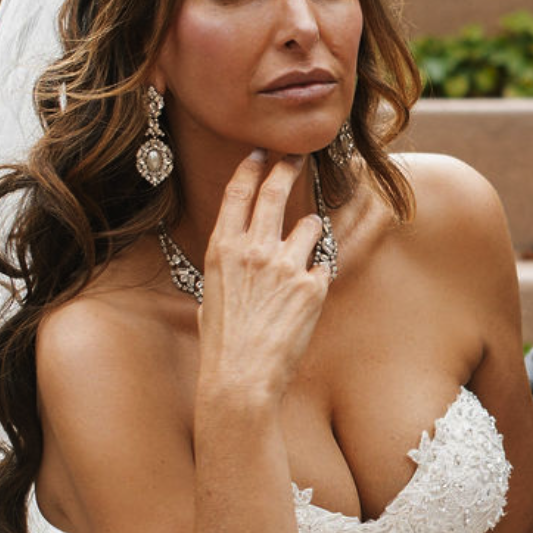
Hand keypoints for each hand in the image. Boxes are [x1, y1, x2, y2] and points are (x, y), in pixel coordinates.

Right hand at [198, 149, 332, 398]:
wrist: (241, 377)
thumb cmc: (222, 345)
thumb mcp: (210, 295)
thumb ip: (228, 269)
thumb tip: (238, 263)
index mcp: (222, 249)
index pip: (238, 193)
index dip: (251, 169)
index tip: (260, 155)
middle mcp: (253, 248)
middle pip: (275, 192)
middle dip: (288, 168)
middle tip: (296, 157)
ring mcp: (285, 264)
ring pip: (310, 226)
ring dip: (311, 235)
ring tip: (301, 260)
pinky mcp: (313, 285)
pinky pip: (322, 267)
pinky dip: (317, 278)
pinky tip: (305, 302)